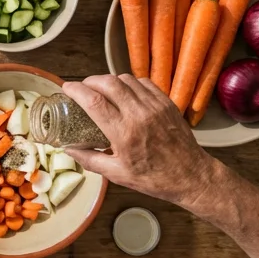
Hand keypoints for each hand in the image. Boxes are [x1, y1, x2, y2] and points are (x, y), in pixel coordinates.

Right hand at [64, 74, 220, 206]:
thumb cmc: (153, 178)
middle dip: (90, 81)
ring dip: (109, 81)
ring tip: (102, 91)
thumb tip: (68, 149)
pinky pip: (143, 83)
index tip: (66, 88)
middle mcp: (139, 115)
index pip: (94, 101)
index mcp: (124, 133)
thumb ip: (90, 159)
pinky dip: (129, 83)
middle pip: (108, 83)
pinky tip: (124, 93)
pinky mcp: (167, 103)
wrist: (191, 176)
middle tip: (83, 88)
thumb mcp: (117, 174)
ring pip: (126, 79)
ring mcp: (155, 106)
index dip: (76, 90)